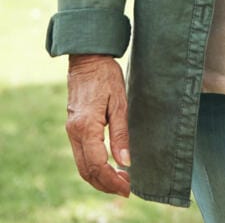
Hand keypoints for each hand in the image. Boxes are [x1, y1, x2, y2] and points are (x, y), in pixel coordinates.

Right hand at [66, 54, 130, 196]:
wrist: (88, 60)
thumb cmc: (107, 77)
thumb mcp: (120, 102)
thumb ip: (121, 133)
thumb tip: (126, 162)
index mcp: (86, 127)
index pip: (97, 164)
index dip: (112, 180)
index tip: (128, 187)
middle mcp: (75, 132)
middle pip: (86, 170)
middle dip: (105, 184)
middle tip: (126, 189)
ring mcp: (71, 131)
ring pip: (82, 165)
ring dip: (99, 178)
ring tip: (120, 181)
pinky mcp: (73, 127)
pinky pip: (81, 155)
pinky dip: (93, 166)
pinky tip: (109, 166)